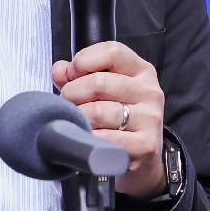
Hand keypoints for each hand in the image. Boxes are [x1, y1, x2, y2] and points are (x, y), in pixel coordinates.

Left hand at [52, 40, 166, 198]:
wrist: (140, 159)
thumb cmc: (117, 120)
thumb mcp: (102, 91)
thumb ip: (77, 75)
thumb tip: (59, 70)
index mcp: (141, 71)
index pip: (112, 52)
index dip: (84, 61)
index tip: (71, 75)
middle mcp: (149, 91)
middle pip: (100, 83)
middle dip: (73, 94)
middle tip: (69, 105)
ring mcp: (150, 119)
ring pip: (99, 112)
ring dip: (79, 119)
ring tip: (78, 123)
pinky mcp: (145, 145)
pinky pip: (105, 139)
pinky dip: (90, 139)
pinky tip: (89, 139)